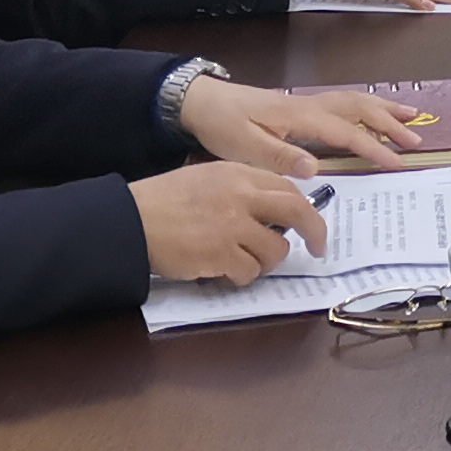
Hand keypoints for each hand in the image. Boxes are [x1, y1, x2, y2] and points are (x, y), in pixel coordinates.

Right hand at [134, 161, 324, 283]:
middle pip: (297, 212)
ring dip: (265, 262)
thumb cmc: (164, 201)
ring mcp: (234, 225)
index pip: (287, 187)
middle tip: (318, 248)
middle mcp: (242, 195)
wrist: (132, 220)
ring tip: (242, 261)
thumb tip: (273, 212)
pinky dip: (241, 276)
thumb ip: (241, 189)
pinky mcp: (223, 254)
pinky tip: (222, 270)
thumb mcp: (206, 179)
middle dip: (315, 232)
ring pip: (276, 250)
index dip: (304, 207)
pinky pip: (250, 272)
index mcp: (238, 173)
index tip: (309, 222)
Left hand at [176, 75, 430, 170]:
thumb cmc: (222, 126)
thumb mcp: (245, 148)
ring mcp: (306, 103)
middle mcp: (309, 105)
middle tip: (417, 139)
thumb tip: (315, 167)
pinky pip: (342, 103)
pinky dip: (366, 107)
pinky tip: (373, 113)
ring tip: (410, 117)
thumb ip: (281, 157)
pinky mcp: (300, 106)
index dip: (374, 147)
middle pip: (360, 108)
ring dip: (384, 109)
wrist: (201, 101)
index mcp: (300, 116)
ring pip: (354, 101)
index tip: (396, 163)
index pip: (346, 132)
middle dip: (390, 122)